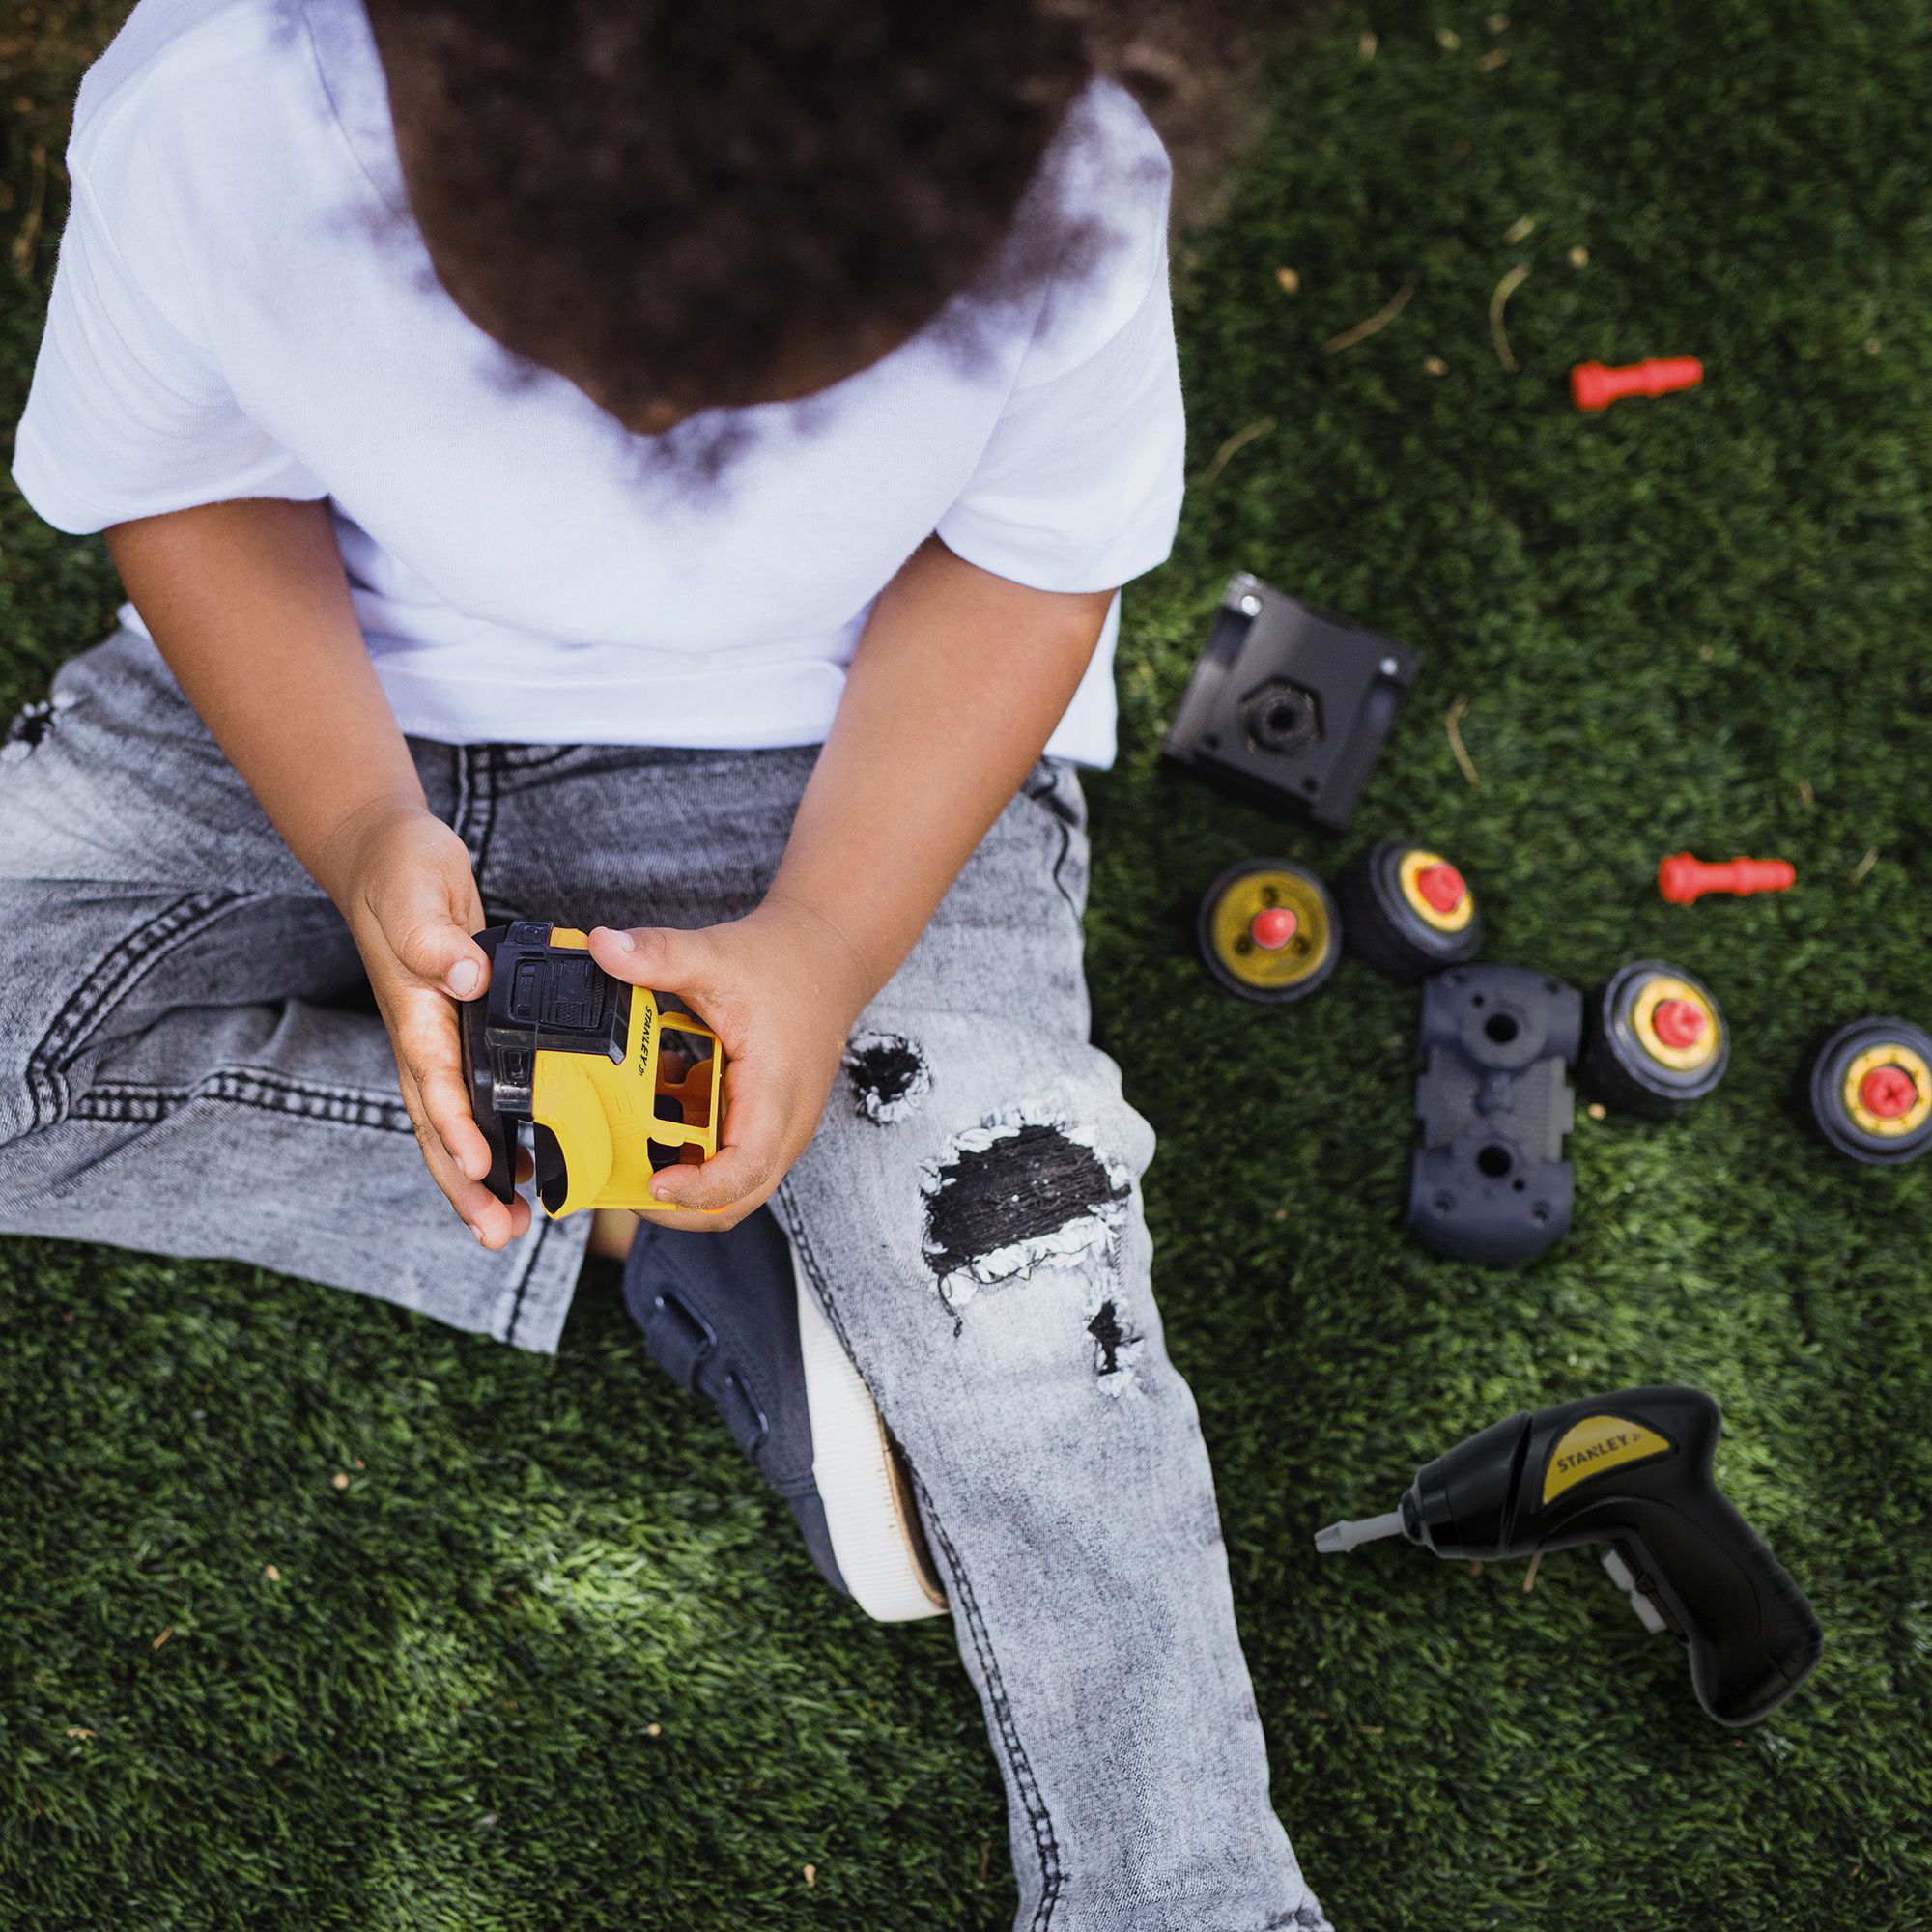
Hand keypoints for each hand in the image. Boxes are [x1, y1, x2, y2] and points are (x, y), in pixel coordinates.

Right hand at [325, 801, 530, 1247]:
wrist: (389, 855)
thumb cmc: (399, 870)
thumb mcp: (413, 890)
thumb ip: (431, 936)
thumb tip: (466, 974)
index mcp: (414, 1010)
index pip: (433, 1079)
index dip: (455, 1127)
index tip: (480, 1167)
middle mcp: (426, 1038)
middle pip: (438, 1127)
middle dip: (464, 1185)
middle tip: (497, 1234)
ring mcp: (443, 1041)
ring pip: (456, 1126)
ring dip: (479, 1179)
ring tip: (511, 1229)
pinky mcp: (466, 1034)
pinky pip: (478, 1100)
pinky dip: (497, 1140)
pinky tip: (525, 1172)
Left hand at [587, 896, 870, 1230]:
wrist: (827, 958)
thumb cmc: (783, 965)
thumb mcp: (716, 955)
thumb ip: (659, 954)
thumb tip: (602, 946)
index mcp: (775, 1093)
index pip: (744, 1169)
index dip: (697, 1189)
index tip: (652, 1183)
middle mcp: (784, 1124)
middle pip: (735, 1200)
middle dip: (677, 1204)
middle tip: (621, 1183)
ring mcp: (777, 1129)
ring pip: (729, 1185)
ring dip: (679, 1173)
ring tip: (632, 1140)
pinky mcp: (765, 1123)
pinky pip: (726, 1157)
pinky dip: (688, 1145)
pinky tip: (660, 1100)